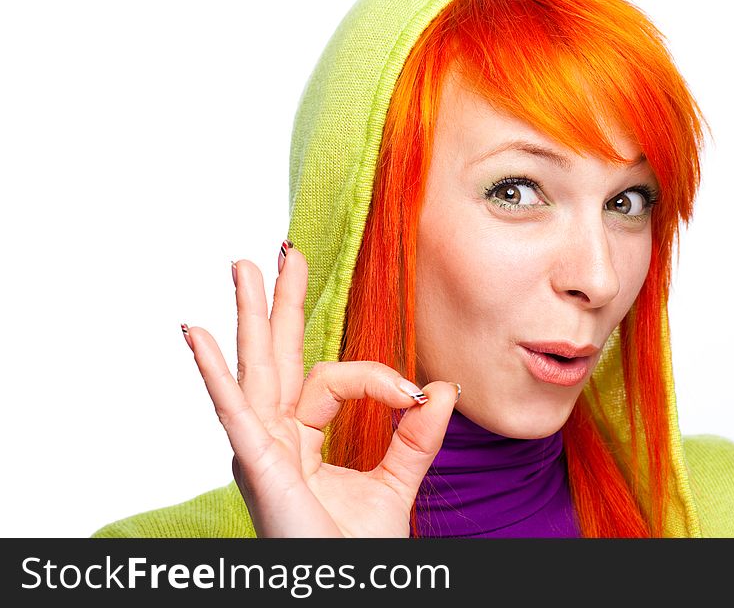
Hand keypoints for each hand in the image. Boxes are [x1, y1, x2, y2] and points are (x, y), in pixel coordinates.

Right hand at [181, 244, 458, 536]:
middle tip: (282, 253)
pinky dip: (213, 372)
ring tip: (244, 266)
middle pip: (276, 356)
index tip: (412, 393)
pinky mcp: (257, 466)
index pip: (333, 379)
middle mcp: (274, 437)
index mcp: (301, 438)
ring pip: (255, 368)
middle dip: (278, 303)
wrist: (347, 589)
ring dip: (248, 315)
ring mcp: (260, 449)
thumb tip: (443, 389)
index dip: (376, 378)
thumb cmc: (355, 552)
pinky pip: (234, 412)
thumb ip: (417, 437)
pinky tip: (197, 334)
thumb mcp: (396, 483)